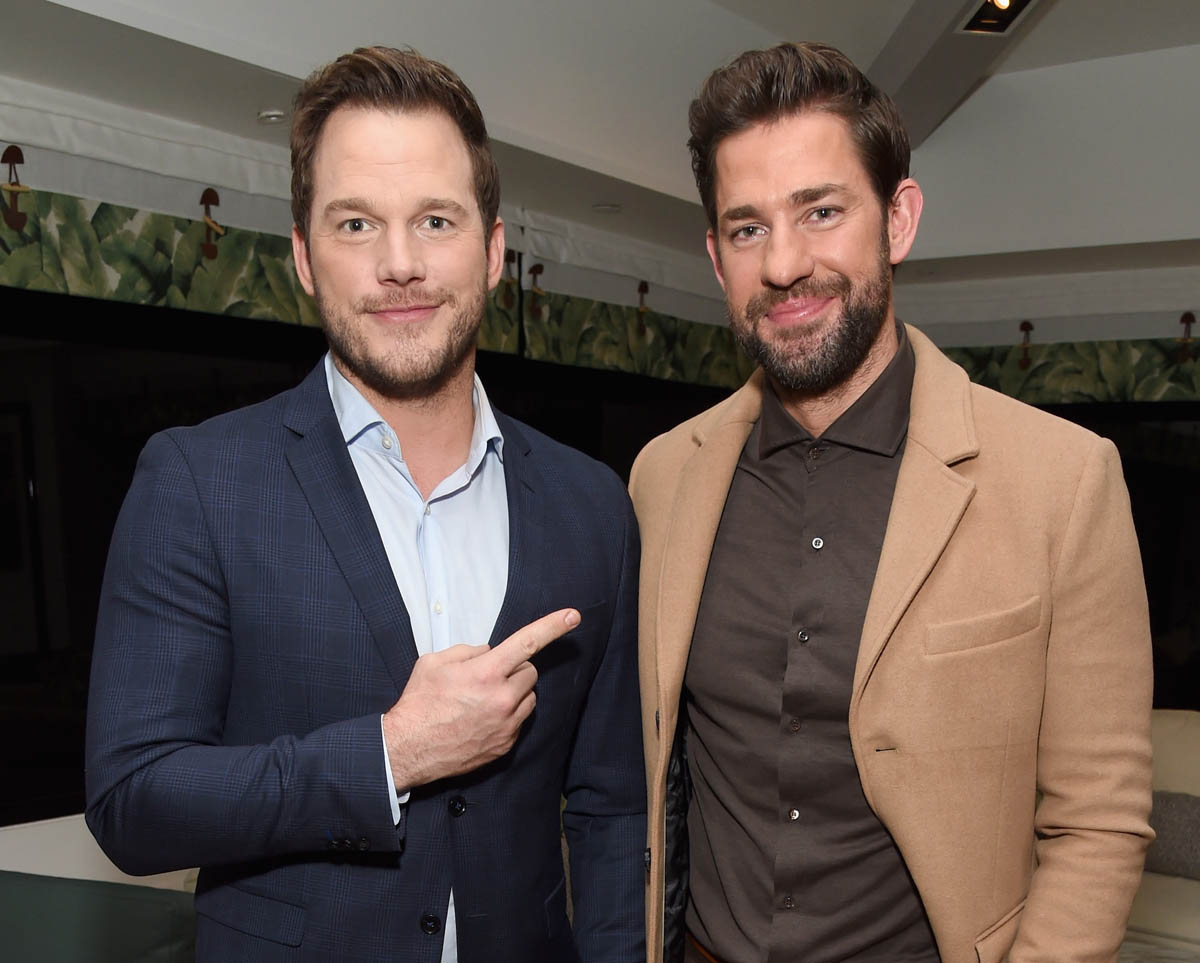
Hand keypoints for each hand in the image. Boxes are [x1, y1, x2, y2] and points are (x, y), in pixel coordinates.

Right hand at [382, 608, 579, 787]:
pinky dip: (507, 715)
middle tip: (488, 677)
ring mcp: (506, 724)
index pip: (527, 642)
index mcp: (486, 672)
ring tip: (483, 700)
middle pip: (529, 671)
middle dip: (514, 669)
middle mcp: (502, 698)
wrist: (408, 749)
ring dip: (514, 692)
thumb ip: (468, 651)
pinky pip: (519, 720)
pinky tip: (481, 719)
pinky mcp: (506, 744)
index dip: (552, 626)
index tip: (573, 616)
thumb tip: (488, 652)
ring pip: (528, 697)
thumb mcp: (434, 662)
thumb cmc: (419, 704)